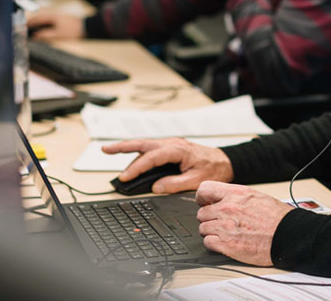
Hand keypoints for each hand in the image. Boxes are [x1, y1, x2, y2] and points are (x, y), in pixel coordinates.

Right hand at [27, 11, 84, 39]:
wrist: (87, 27)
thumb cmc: (73, 30)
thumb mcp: (58, 34)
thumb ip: (46, 35)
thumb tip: (36, 36)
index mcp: (52, 16)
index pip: (37, 19)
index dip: (30, 23)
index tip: (23, 27)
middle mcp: (54, 14)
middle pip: (40, 18)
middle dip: (33, 23)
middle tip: (26, 28)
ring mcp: (59, 16)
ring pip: (45, 19)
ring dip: (39, 23)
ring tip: (33, 30)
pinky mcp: (62, 19)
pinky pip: (50, 20)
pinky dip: (45, 24)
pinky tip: (44, 29)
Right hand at [102, 138, 233, 193]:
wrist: (226, 161)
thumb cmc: (214, 169)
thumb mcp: (196, 181)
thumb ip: (175, 184)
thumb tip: (155, 187)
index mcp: (178, 150)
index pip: (151, 158)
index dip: (136, 168)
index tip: (124, 178)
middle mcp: (173, 144)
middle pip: (143, 144)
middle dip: (122, 146)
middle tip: (105, 149)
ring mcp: (172, 144)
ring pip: (146, 146)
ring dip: (130, 152)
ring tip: (113, 158)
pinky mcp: (172, 148)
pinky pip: (152, 150)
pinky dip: (139, 154)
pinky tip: (132, 160)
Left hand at [196, 181, 292, 265]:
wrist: (287, 235)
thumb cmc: (275, 216)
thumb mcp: (254, 195)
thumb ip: (234, 196)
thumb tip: (220, 198)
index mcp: (234, 194)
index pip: (204, 190)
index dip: (202, 198)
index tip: (205, 202)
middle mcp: (227, 209)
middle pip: (201, 213)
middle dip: (209, 218)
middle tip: (220, 221)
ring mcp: (225, 227)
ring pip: (203, 228)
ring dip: (211, 231)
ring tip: (225, 232)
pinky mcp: (227, 245)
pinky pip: (208, 243)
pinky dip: (214, 244)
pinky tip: (225, 242)